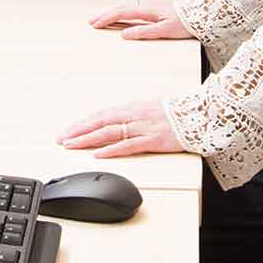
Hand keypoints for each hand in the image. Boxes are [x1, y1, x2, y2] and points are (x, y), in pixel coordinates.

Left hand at [56, 99, 185, 156]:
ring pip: (109, 133)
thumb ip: (133, 116)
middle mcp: (135, 115)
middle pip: (100, 122)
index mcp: (133, 108)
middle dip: (79, 131)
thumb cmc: (178, 113)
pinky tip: (99, 154)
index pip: (102, 115)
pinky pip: (128, 145)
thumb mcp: (150, 109)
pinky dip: (112, 150)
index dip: (83, 123)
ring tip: (72, 145)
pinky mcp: (153, 140)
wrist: (201, 114)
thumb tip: (117, 123)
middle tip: (62, 139)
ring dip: (88, 139)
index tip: (68, 130)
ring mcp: (143, 127)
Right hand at [88, 0, 192, 39]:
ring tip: (101, 19)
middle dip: (104, 14)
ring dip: (112, 13)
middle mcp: (147, 6)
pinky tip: (120, 19)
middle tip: (91, 21)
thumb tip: (126, 35)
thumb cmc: (185, 23)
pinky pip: (132, 11)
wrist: (199, 17)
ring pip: (125, 9)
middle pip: (121, 9)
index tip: (95, 24)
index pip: (122, 13)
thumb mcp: (164, 30)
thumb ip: (144, 32)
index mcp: (148, 10)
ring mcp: (150, 8)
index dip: (107, 18)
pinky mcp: (154, 11)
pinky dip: (121, 14)